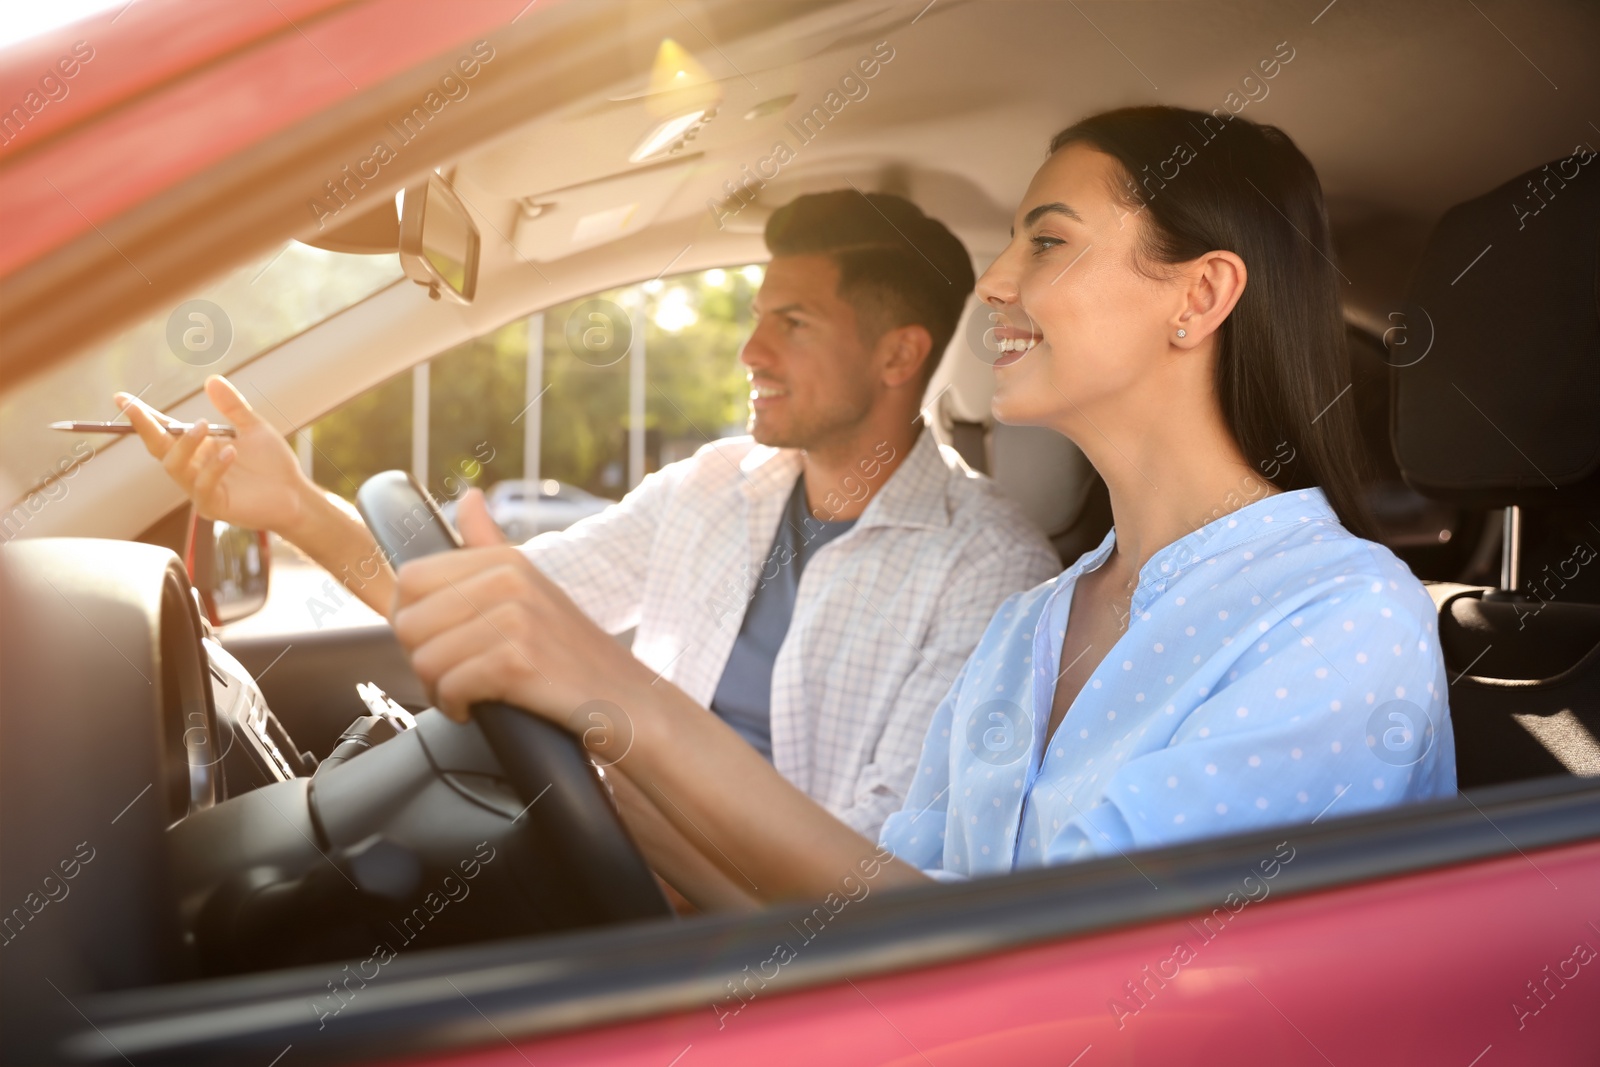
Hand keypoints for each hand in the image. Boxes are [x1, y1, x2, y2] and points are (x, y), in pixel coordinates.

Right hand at [114, 376, 314, 534]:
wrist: (296, 495)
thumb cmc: (274, 465)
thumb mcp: (253, 428)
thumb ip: (232, 407)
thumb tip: (211, 380)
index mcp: (199, 449)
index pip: (165, 431)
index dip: (143, 416)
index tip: (121, 398)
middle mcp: (194, 468)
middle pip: (159, 448)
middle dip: (145, 427)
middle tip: (135, 409)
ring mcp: (200, 489)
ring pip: (175, 466)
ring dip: (185, 444)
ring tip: (202, 425)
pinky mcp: (214, 506)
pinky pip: (203, 486)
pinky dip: (214, 468)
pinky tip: (231, 451)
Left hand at [392, 489, 650, 725]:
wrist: (629, 701)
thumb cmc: (574, 654)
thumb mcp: (533, 587)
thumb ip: (489, 544)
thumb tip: (469, 498)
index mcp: (505, 560)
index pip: (410, 578)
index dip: (411, 619)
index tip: (440, 643)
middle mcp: (509, 581)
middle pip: (409, 621)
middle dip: (420, 659)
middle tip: (455, 675)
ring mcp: (515, 619)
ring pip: (424, 660)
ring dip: (438, 689)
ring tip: (469, 694)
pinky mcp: (518, 661)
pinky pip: (450, 687)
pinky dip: (456, 708)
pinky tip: (478, 710)